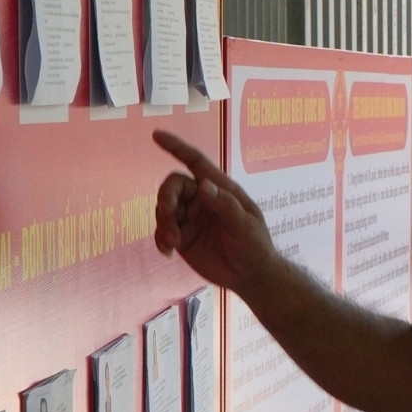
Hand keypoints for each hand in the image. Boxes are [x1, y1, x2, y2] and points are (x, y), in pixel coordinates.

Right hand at [152, 130, 278, 294]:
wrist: (250, 276)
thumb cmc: (255, 246)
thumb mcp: (245, 225)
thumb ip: (225, 205)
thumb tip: (203, 185)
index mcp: (220, 189)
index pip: (196, 162)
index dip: (176, 147)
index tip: (156, 134)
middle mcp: (201, 199)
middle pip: (173, 186)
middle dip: (165, 196)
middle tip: (167, 213)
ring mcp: (190, 218)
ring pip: (164, 209)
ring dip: (163, 223)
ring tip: (172, 242)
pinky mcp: (181, 237)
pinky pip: (162, 231)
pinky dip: (160, 239)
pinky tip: (167, 252)